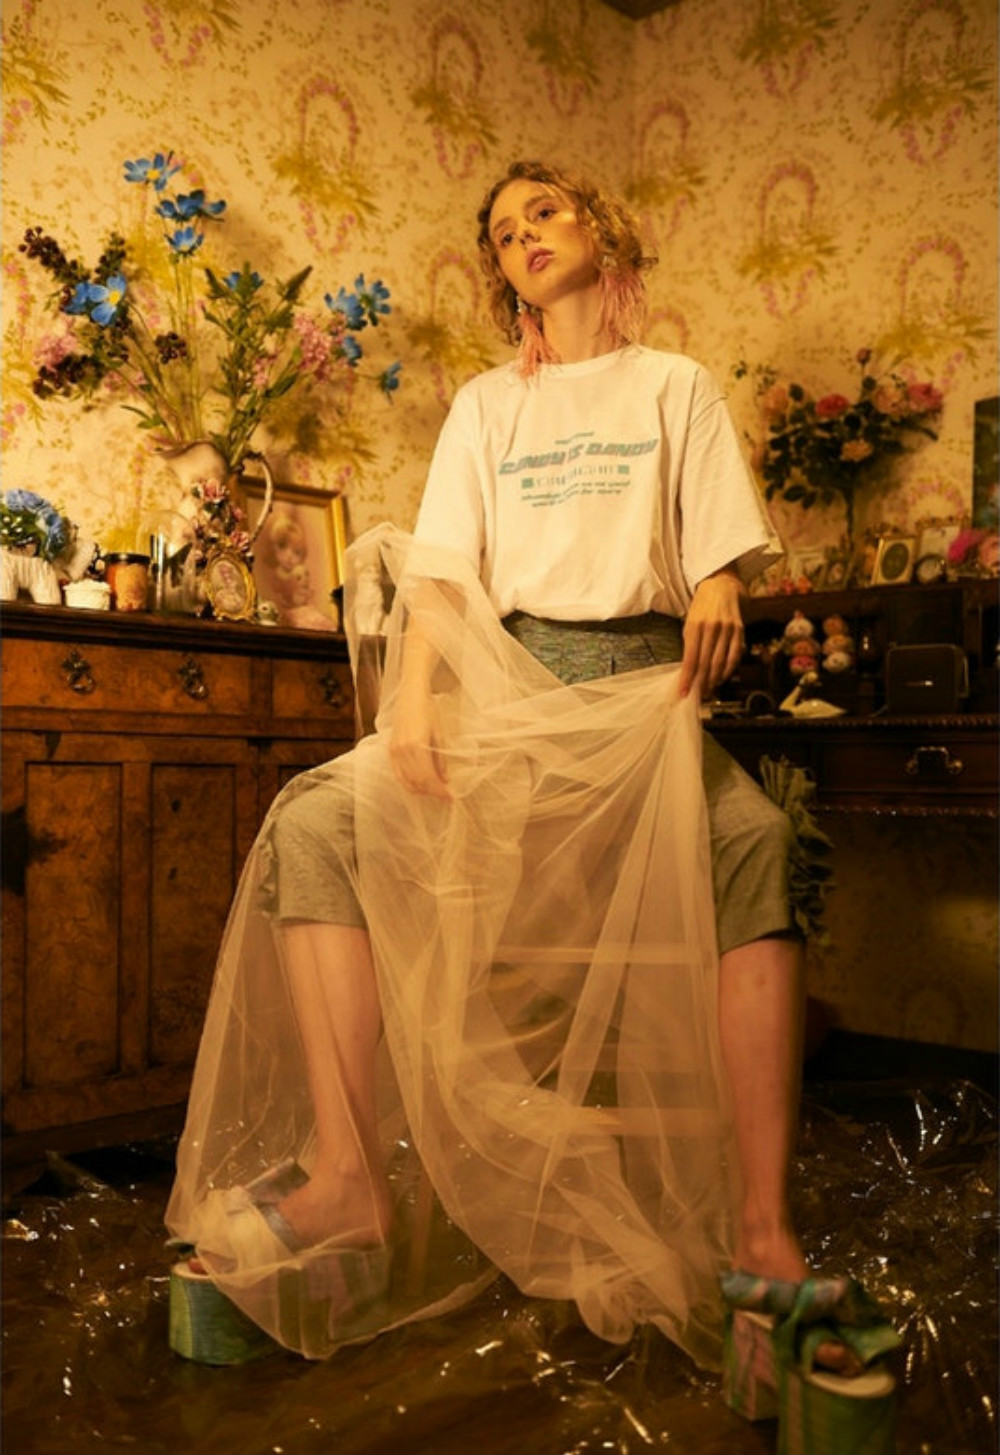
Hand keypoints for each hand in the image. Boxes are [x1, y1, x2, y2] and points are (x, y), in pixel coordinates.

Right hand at [389, 688, 450, 798]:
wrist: (411, 694)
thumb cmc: (429, 710)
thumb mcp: (440, 734)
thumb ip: (441, 759)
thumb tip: (445, 779)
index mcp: (417, 746)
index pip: (428, 778)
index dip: (439, 791)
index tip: (450, 797)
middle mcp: (402, 750)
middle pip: (417, 782)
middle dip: (432, 792)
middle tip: (445, 796)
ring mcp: (394, 751)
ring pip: (406, 781)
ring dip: (421, 790)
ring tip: (434, 791)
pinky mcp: (390, 750)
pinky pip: (397, 774)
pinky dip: (408, 783)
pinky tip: (419, 785)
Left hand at [678, 567, 744, 699]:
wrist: (722, 586)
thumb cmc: (702, 606)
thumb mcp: (689, 621)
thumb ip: (689, 644)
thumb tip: (688, 670)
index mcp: (695, 626)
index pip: (690, 659)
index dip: (687, 678)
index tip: (683, 692)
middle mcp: (712, 628)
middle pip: (706, 663)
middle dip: (700, 683)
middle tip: (696, 696)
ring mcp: (727, 629)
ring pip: (721, 662)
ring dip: (714, 680)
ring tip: (708, 690)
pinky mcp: (740, 630)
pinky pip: (735, 655)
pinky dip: (728, 669)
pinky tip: (722, 677)